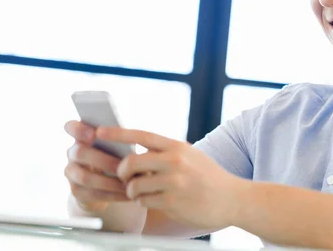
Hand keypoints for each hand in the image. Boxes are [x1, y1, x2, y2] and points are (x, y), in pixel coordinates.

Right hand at [64, 121, 129, 212]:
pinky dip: (112, 194)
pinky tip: (127, 194)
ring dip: (109, 181)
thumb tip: (131, 140)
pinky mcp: (76, 191)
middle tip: (123, 166)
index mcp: (82, 136)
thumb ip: (120, 140)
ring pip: (84, 177)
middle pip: (80, 153)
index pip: (71, 127)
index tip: (93, 134)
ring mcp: (71, 173)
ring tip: (128, 183)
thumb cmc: (119, 155)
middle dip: (103, 160)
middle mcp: (73, 153)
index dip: (78, 129)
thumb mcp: (120, 145)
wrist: (109, 183)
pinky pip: (92, 194)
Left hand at [96, 127, 247, 229]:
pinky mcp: (173, 201)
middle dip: (122, 171)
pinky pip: (144, 202)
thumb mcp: (190, 156)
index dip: (118, 132)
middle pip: (130, 162)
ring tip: (145, 192)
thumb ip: (166, 153)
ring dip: (133, 191)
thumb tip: (137, 152)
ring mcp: (174, 182)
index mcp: (177, 146)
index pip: (142, 135)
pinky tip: (157, 200)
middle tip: (125, 177)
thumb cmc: (209, 177)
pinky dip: (145, 202)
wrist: (233, 198)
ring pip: (134, 185)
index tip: (99, 131)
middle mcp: (175, 161)